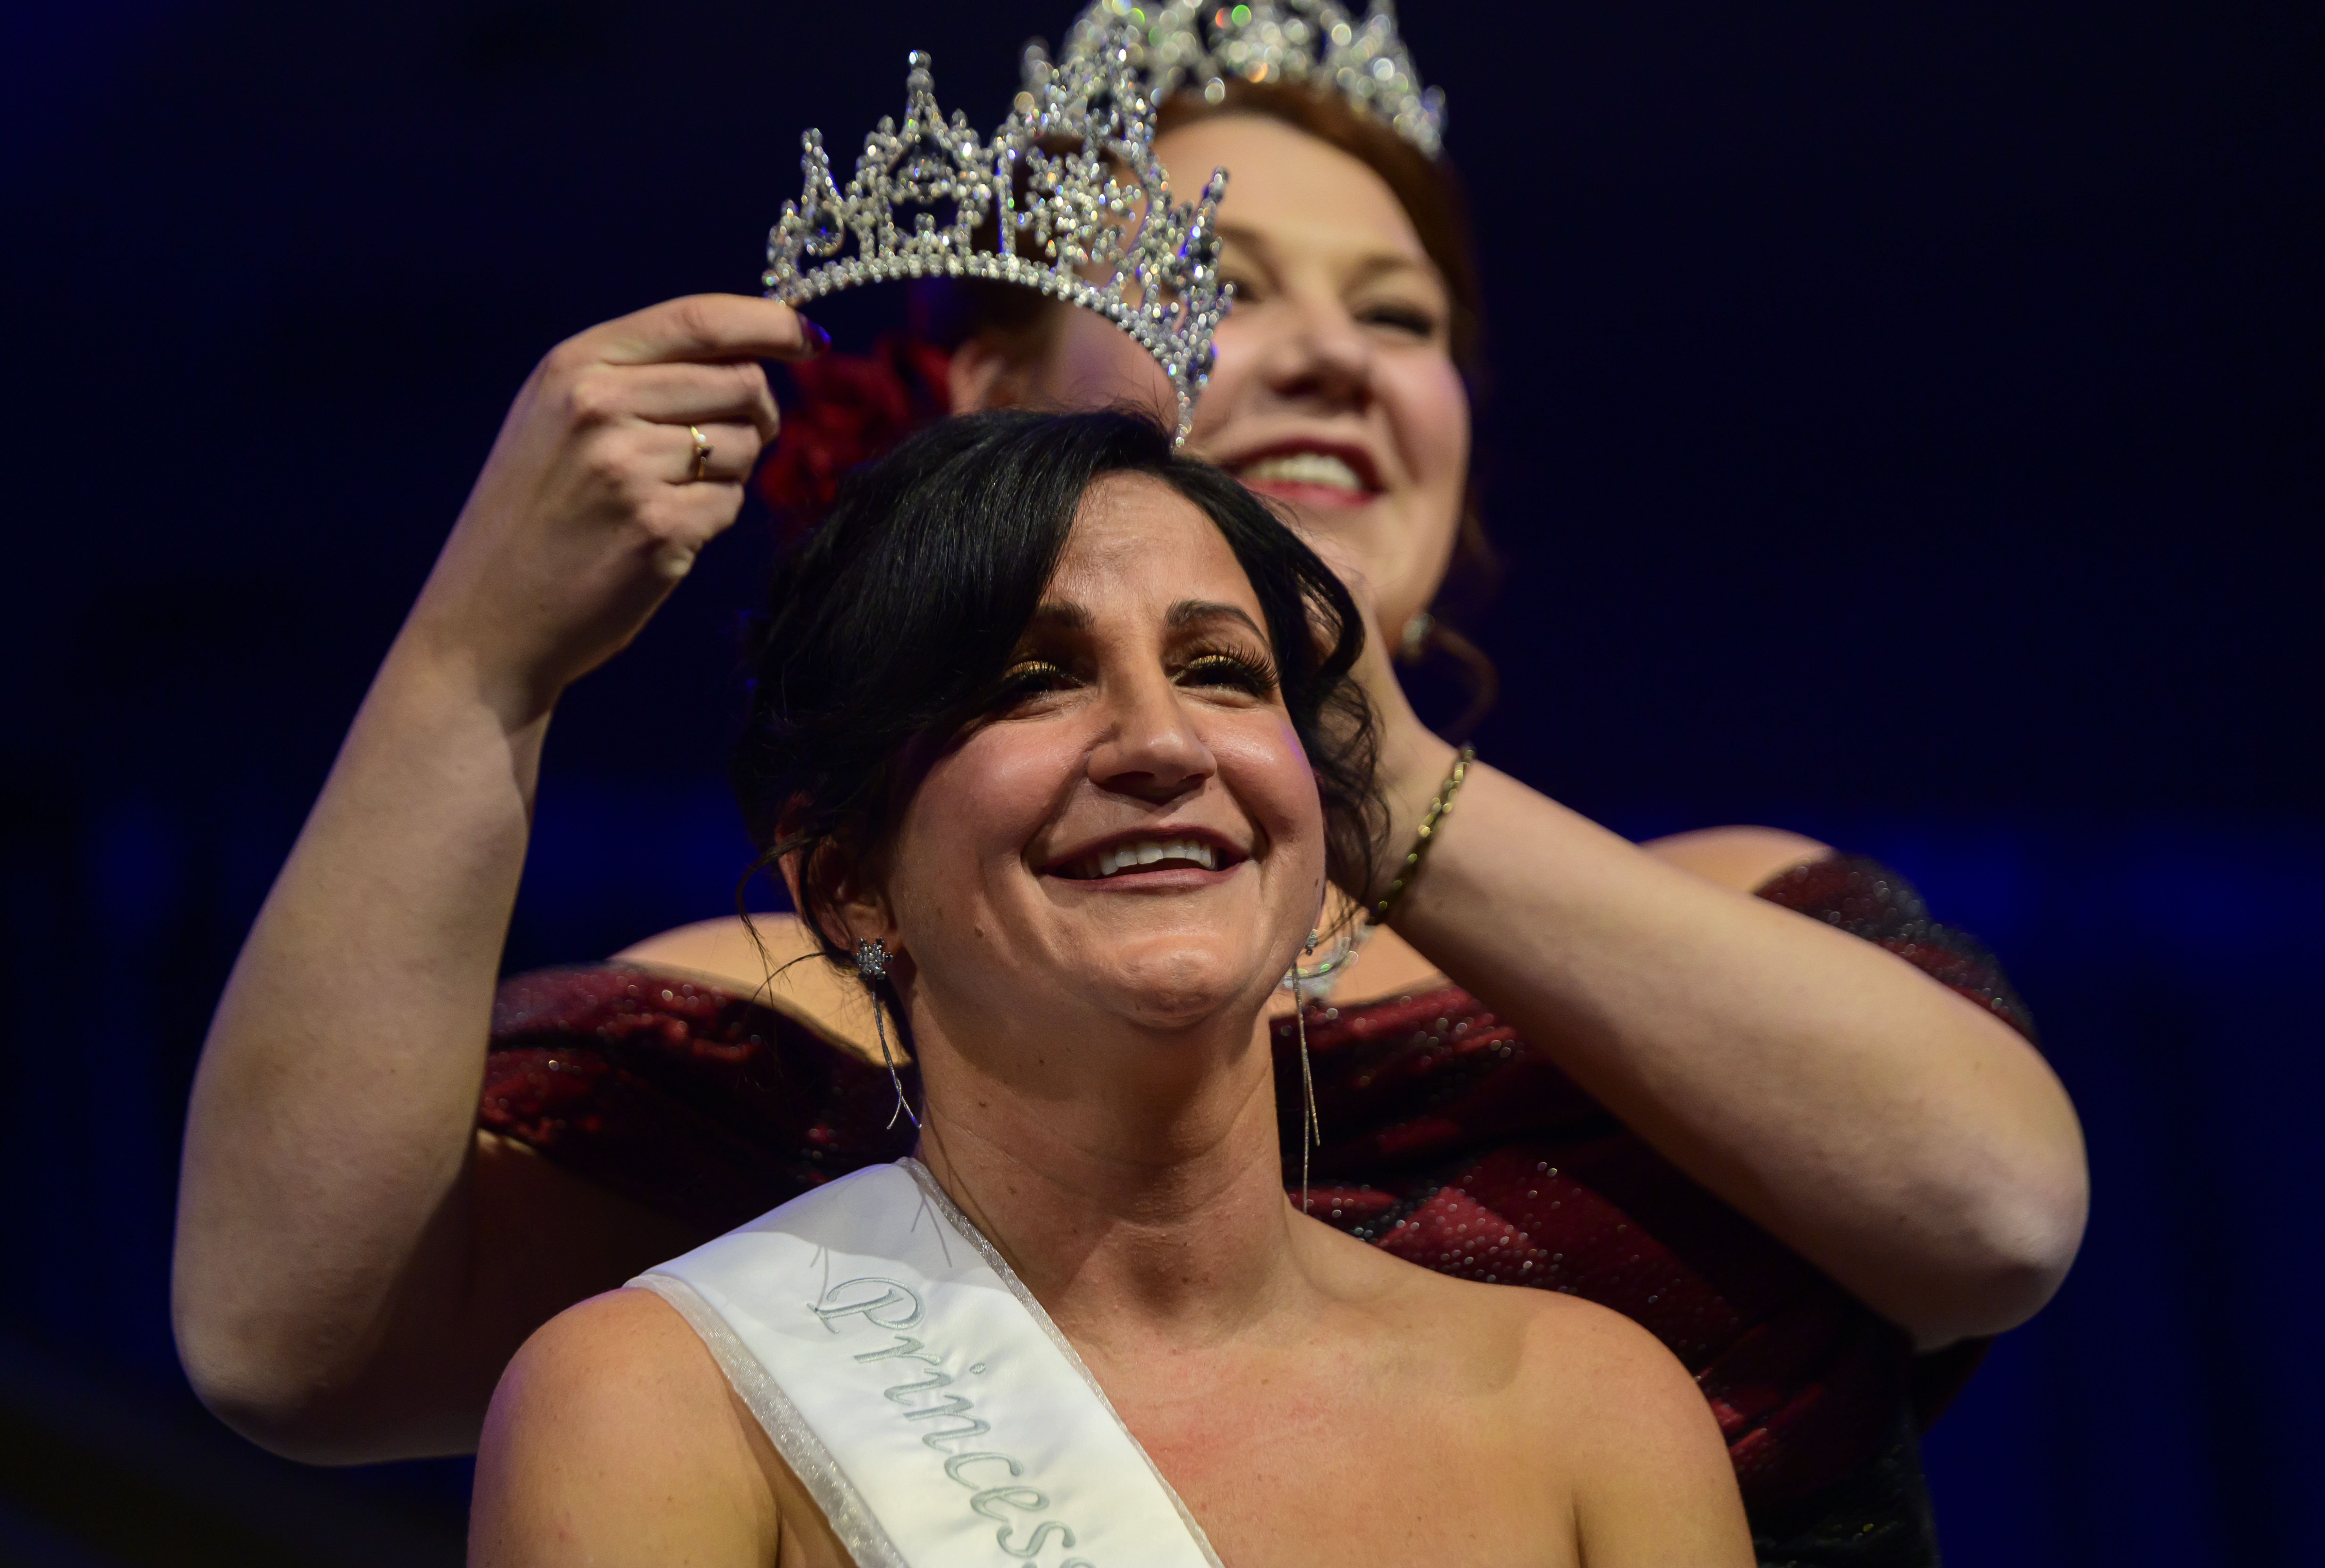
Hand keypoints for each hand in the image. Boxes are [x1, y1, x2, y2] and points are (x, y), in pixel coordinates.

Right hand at [402, 294, 823, 725]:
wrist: (487, 619)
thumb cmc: (536, 515)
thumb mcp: (560, 419)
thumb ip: (642, 376)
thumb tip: (756, 352)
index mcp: (576, 367)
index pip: (700, 318)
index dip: (770, 323)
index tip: (809, 338)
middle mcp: (600, 407)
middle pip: (742, 382)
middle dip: (756, 413)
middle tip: (725, 444)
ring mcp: (630, 469)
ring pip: (745, 445)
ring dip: (729, 471)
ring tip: (667, 495)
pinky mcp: (659, 529)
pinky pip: (731, 505)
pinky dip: (710, 519)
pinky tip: (661, 535)